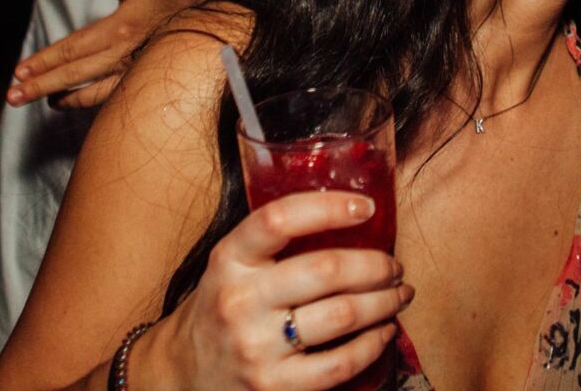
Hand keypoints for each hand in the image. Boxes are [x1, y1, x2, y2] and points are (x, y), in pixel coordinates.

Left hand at [8, 0, 197, 109]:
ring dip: (59, 97)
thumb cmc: (170, 5)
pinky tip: (66, 102)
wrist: (206, 31)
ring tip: (37, 101)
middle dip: (40, 85)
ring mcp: (128, 75)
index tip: (19, 71)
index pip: (72, 48)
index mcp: (118, 30)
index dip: (43, 60)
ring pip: (87, 91)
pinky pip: (105, 98)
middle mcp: (120, 56)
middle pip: (72, 74)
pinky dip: (83, 103)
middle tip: (13, 96)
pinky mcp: (136, 85)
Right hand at [139, 192, 409, 390]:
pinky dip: (372, 344)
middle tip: (394, 265)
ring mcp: (257, 346)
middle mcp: (240, 300)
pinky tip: (384, 331)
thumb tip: (348, 214)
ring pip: (341, 315)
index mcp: (229, 259)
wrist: (182, 372)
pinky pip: (339, 363)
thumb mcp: (231, 265)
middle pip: (325, 270)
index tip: (367, 207)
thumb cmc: (221, 308)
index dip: (329, 208)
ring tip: (399, 294)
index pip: (279, 219)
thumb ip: (274, 242)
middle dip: (375, 265)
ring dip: (384, 302)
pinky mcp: (275, 386)